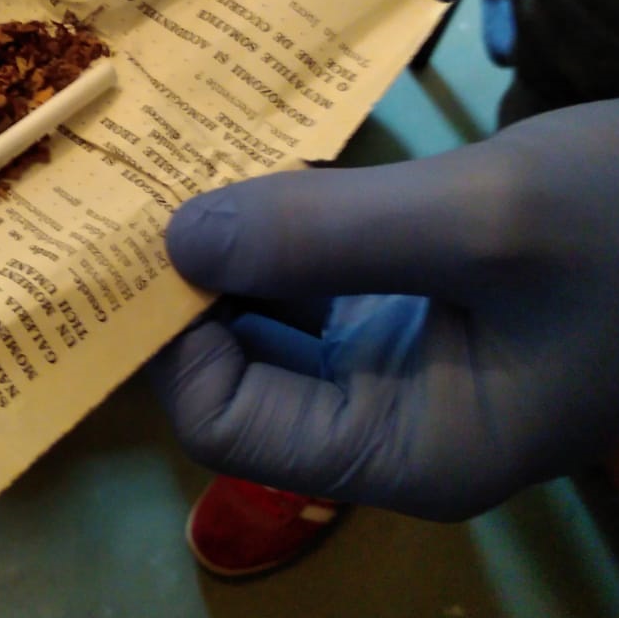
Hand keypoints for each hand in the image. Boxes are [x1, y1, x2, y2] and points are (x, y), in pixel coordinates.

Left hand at [147, 100, 618, 518]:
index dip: (172, 340)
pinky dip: (283, 233)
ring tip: (180, 169)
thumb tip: (177, 239)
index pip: (228, 424)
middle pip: (238, 377)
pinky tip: (257, 167)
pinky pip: (317, 282)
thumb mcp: (482, 220)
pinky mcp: (419, 305)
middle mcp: (395, 423)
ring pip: (272, 324)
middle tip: (136, 192)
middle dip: (189, 292)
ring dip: (231, 254)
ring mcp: (407, 364)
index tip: (139, 238)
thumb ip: (324, 234)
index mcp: (411, 449)